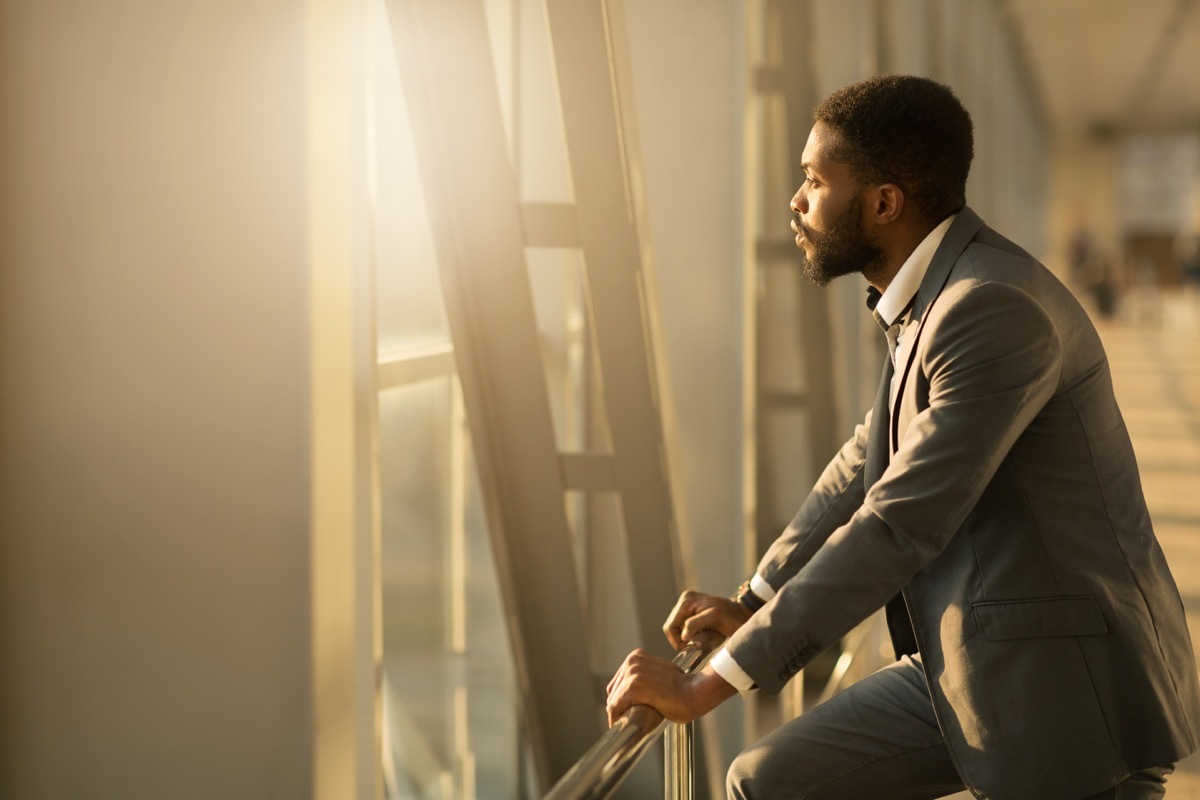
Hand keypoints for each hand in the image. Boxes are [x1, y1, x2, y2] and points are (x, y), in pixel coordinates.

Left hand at [604, 651, 735, 726]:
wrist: (695, 692)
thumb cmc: (684, 688)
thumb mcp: (662, 674)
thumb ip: (648, 677)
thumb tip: (641, 692)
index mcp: (637, 656)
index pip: (619, 681)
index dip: (620, 698)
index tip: (624, 711)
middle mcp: (632, 661)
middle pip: (613, 689)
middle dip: (618, 706)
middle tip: (624, 720)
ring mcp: (632, 673)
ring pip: (614, 699)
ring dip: (618, 713)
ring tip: (624, 725)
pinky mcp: (633, 687)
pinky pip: (615, 707)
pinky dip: (615, 718)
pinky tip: (620, 725)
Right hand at [662, 590, 750, 650]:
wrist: (739, 610)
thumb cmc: (734, 623)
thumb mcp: (725, 632)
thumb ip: (706, 637)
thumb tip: (685, 638)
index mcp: (701, 605)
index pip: (680, 628)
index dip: (683, 642)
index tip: (693, 649)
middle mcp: (690, 598)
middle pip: (670, 626)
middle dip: (678, 640)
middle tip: (689, 648)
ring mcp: (686, 597)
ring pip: (671, 625)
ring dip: (679, 636)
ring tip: (693, 640)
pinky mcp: (685, 600)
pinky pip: (675, 620)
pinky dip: (681, 630)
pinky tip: (693, 633)